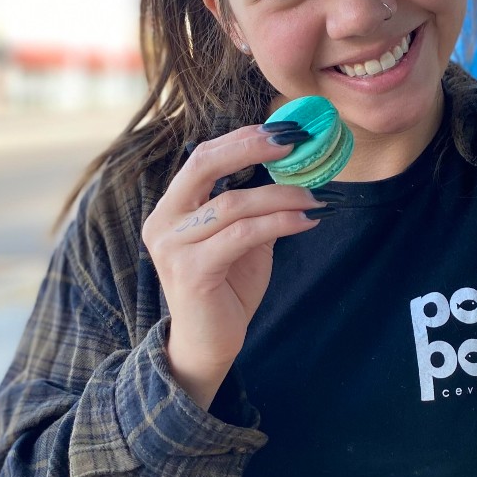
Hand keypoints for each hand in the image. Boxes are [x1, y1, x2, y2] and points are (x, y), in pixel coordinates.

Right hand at [142, 124, 325, 407]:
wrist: (208, 345)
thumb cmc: (225, 291)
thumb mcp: (242, 241)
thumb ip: (254, 209)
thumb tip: (291, 172)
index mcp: (171, 209)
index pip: (202, 158)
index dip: (242, 139)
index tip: (282, 131)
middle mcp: (164, 222)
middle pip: (204, 165)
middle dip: (252, 147)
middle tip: (294, 143)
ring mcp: (173, 247)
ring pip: (233, 204)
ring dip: (280, 196)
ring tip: (312, 197)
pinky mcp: (191, 272)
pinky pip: (242, 236)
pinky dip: (279, 223)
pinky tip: (305, 222)